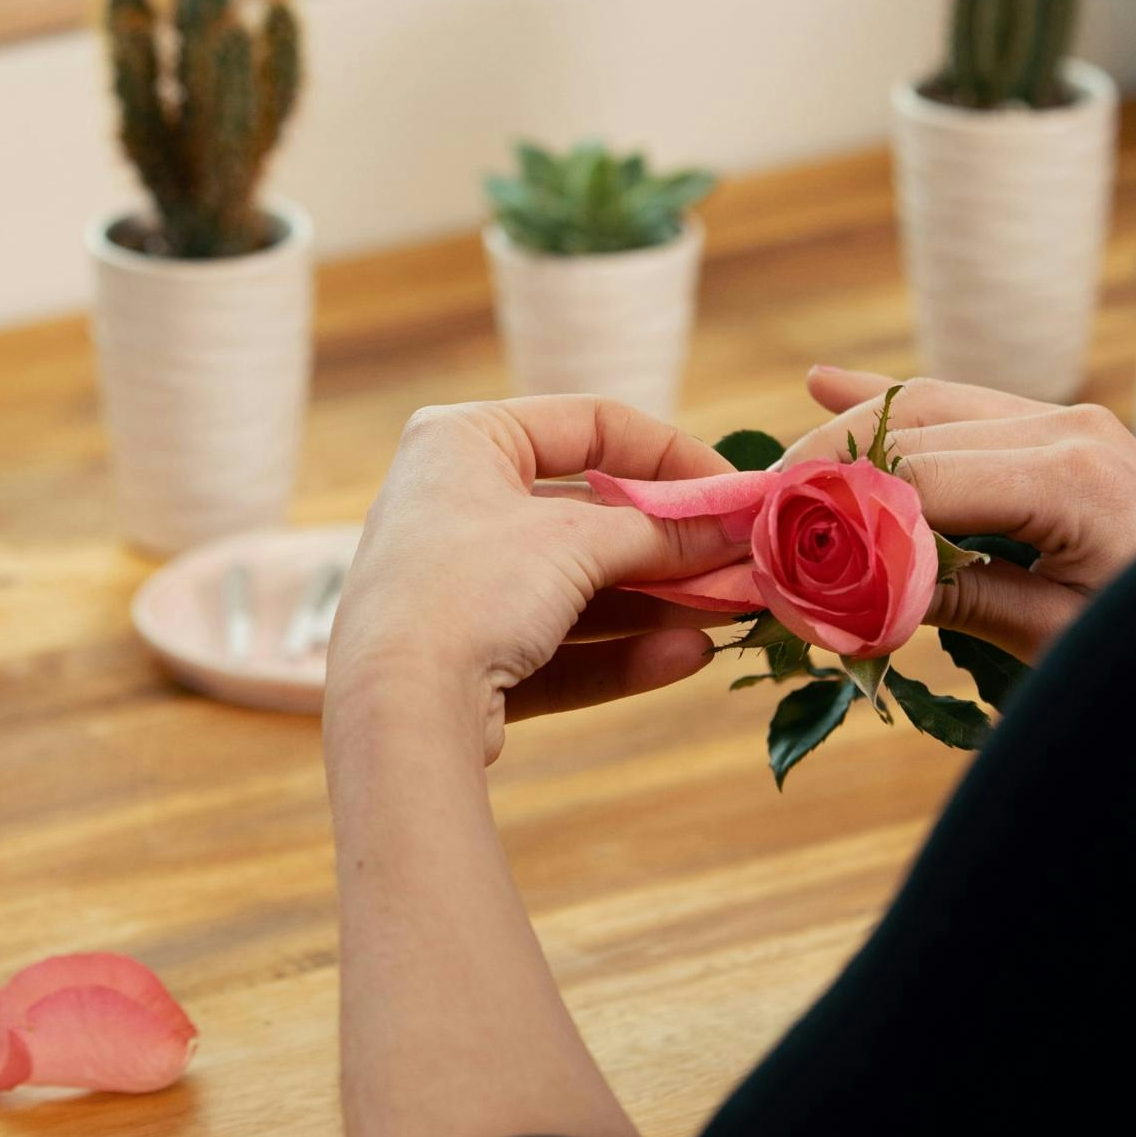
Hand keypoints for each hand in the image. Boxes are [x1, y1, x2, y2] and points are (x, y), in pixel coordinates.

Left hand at [327, 395, 741, 761]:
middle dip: (671, 545)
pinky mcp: (469, 659)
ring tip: (730, 612)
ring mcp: (460, 585)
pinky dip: (622, 650)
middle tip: (741, 561)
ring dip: (658, 602)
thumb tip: (736, 527)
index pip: (590, 424)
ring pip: (581, 587)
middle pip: (591, 515)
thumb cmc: (471, 590)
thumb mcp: (579, 543)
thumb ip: (664, 533)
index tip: (734, 492)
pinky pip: (560, 644)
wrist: (394, 713)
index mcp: (465, 441)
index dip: (672, 455)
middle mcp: (456, 504)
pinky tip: (686, 656)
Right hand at [782, 368, 1135, 661]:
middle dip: (824, 469)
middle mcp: (1065, 427)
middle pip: (908, 428)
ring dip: (846, 430)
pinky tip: (827, 383)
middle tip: (754, 515)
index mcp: (1067, 476)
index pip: (913, 477)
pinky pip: (962, 406)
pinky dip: (892, 405)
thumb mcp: (1056, 640)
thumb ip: (955, 599)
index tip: (771, 547)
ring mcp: (1069, 420)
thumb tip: (847, 585)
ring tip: (774, 466)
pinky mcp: (1067, 431)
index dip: (834, 510)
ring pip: (925, 404)